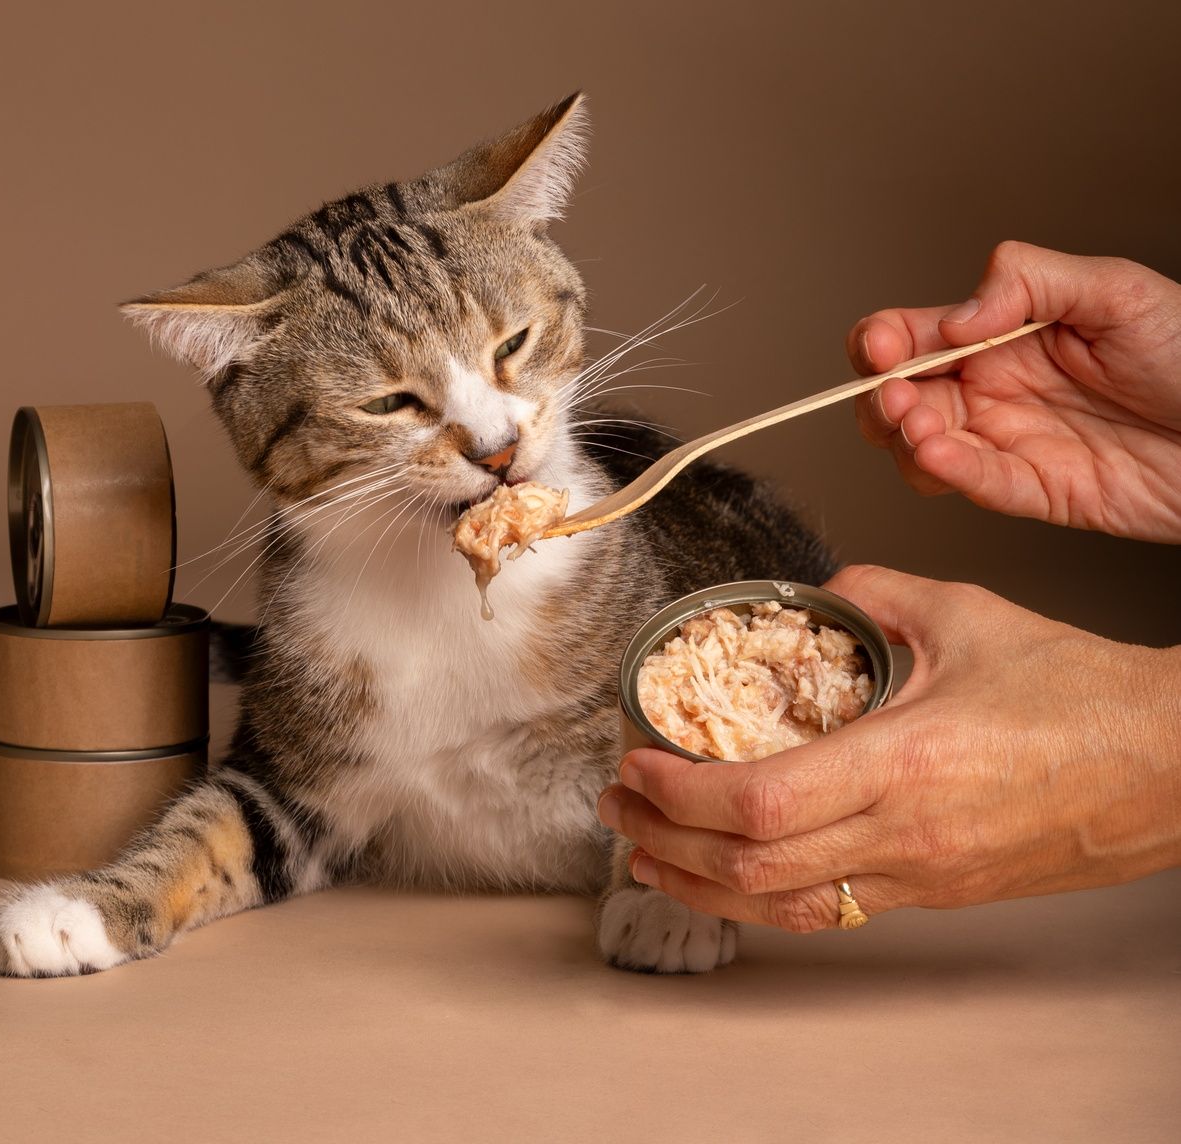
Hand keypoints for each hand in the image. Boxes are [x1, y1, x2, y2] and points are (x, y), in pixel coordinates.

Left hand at [596, 564, 1180, 931]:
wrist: (1169, 764)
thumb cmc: (1081, 694)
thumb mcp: (966, 615)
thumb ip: (871, 594)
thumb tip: (814, 593)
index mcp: (904, 764)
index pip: (756, 805)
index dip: (678, 792)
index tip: (636, 760)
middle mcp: (904, 836)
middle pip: (749, 868)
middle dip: (664, 839)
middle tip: (620, 805)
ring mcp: (919, 877)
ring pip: (782, 907)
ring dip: (699, 883)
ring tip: (647, 851)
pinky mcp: (934, 893)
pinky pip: (829, 910)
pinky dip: (761, 897)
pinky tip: (729, 876)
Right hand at [849, 241, 1180, 542]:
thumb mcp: (1116, 289)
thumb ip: (1028, 281)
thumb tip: (955, 319)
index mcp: (1002, 336)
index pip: (913, 336)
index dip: (880, 342)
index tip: (881, 346)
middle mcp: (994, 389)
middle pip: (897, 397)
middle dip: (880, 397)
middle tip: (896, 394)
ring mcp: (1008, 442)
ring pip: (918, 448)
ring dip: (905, 440)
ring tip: (923, 428)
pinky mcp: (1033, 491)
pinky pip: (975, 485)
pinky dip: (948, 473)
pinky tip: (943, 455)